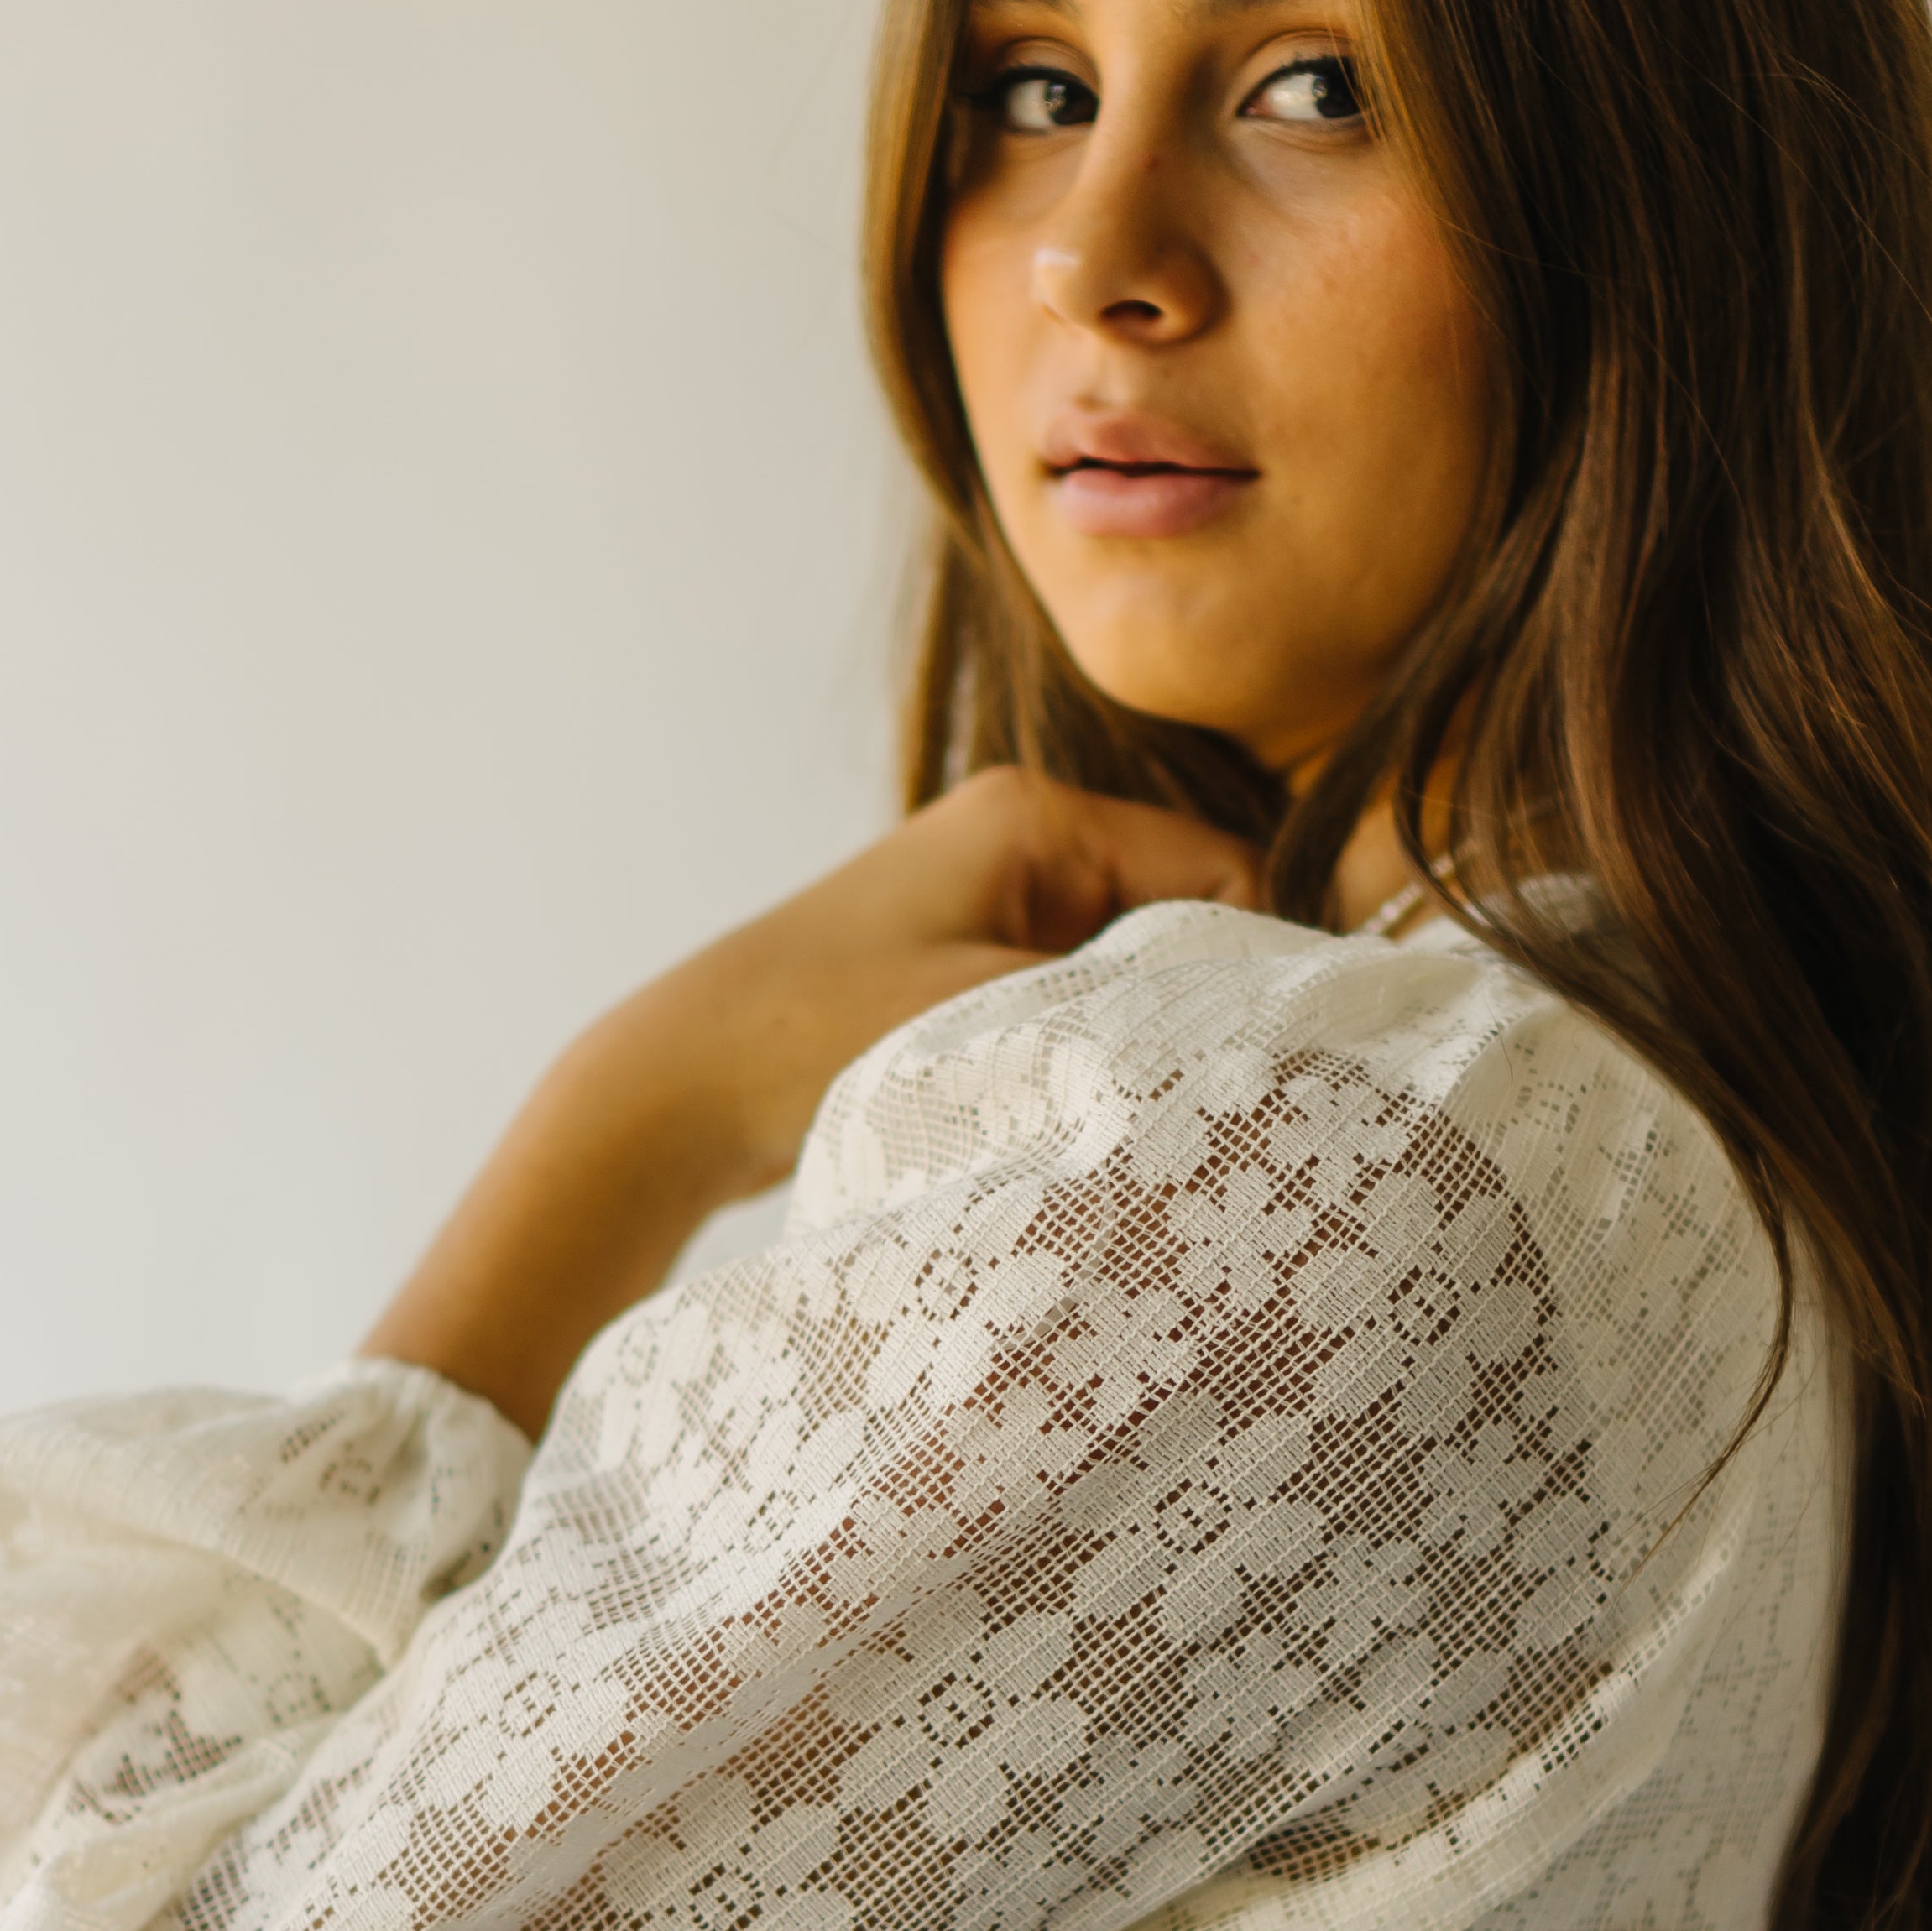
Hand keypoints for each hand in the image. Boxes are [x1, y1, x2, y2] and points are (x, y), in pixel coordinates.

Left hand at [363, 769, 1261, 1433]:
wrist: (671, 1093)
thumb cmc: (811, 1036)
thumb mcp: (988, 1015)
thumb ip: (1125, 1006)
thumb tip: (1248, 1025)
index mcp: (1035, 816)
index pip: (1221, 871)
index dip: (1250, 966)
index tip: (1260, 1056)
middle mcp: (1020, 843)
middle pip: (1180, 924)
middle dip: (1193, 1007)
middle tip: (1210, 1096)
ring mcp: (989, 908)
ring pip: (1126, 978)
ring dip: (1133, 1041)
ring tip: (1133, 1108)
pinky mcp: (963, 976)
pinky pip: (1068, 1009)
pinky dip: (1082, 1058)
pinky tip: (1077, 1114)